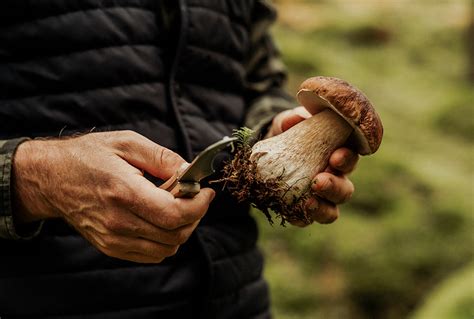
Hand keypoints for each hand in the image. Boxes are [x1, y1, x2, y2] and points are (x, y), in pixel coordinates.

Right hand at [12, 131, 214, 262]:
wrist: (50, 179)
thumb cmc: (88, 156)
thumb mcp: (127, 143)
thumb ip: (163, 157)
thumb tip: (190, 172)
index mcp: (124, 192)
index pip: (174, 214)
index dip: (199, 206)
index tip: (206, 193)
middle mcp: (118, 221)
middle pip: (175, 234)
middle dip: (193, 215)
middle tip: (189, 195)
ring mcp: (113, 239)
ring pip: (167, 248)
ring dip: (180, 228)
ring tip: (171, 205)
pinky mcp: (111, 247)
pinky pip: (152, 254)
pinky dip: (165, 239)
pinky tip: (158, 218)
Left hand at [267, 107, 357, 224]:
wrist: (266, 152)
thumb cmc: (287, 133)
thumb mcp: (287, 122)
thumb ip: (292, 119)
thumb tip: (295, 118)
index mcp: (338, 155)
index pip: (351, 159)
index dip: (347, 160)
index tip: (335, 157)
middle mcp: (333, 179)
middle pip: (345, 190)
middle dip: (334, 186)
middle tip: (319, 181)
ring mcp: (319, 199)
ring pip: (331, 211)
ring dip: (322, 208)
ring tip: (308, 202)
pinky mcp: (300, 210)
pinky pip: (305, 220)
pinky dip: (300, 218)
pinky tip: (291, 213)